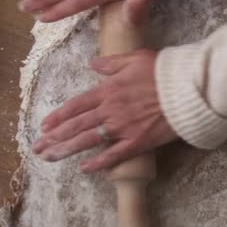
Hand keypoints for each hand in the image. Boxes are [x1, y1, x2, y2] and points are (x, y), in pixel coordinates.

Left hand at [32, 50, 178, 172]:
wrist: (188, 89)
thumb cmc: (164, 72)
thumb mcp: (136, 58)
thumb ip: (112, 63)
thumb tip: (92, 64)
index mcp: (109, 90)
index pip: (77, 105)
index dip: (59, 116)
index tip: (44, 125)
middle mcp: (111, 110)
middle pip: (76, 125)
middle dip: (54, 137)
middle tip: (38, 146)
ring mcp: (123, 127)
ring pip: (88, 141)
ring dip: (67, 150)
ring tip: (50, 158)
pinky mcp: (138, 142)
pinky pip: (114, 155)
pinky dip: (98, 163)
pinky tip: (84, 169)